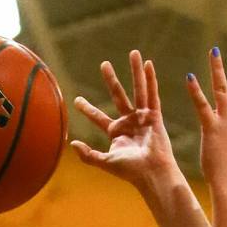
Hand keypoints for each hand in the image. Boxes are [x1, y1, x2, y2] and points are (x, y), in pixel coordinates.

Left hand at [70, 50, 178, 190]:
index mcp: (116, 133)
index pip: (98, 117)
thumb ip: (88, 155)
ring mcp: (143, 118)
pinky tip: (148, 64)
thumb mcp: (106, 162)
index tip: (77, 100)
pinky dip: (151, 80)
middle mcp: (129, 123)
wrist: (152, 174)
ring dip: (135, 71)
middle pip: (118, 95)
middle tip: (104, 64)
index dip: (88, 109)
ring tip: (133, 52)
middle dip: (111, 80)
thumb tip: (72, 143)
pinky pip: (152, 94)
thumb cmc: (131, 172)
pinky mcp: (155, 117)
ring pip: (137, 90)